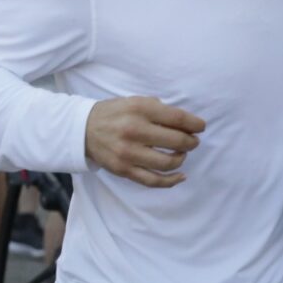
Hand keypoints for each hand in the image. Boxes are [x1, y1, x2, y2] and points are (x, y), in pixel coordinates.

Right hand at [85, 97, 204, 187]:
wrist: (82, 129)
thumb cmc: (113, 114)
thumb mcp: (134, 101)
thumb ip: (158, 109)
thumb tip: (186, 124)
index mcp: (139, 109)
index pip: (178, 119)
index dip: (195, 124)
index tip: (201, 127)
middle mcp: (134, 130)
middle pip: (178, 141)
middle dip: (191, 142)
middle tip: (191, 141)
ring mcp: (128, 152)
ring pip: (169, 162)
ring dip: (181, 158)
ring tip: (180, 153)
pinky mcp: (123, 169)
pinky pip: (154, 180)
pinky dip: (172, 180)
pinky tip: (181, 176)